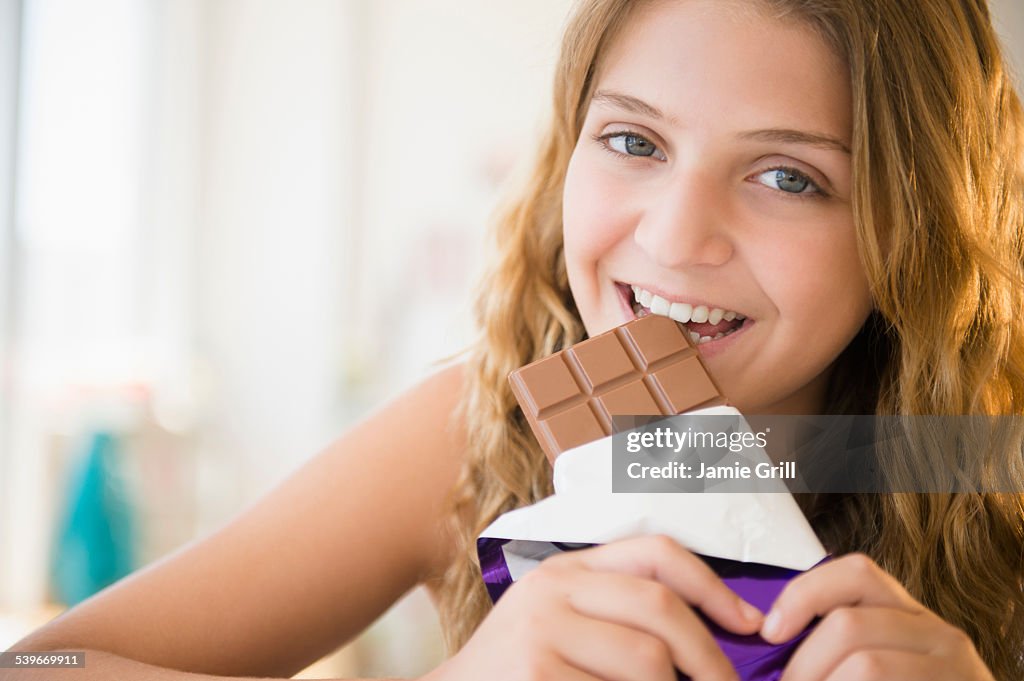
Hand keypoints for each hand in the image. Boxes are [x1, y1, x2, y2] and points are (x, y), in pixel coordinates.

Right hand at [428, 535, 764, 680]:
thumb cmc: (521, 668)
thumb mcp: (561, 620)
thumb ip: (616, 610)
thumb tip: (713, 627)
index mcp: (567, 569)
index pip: (655, 553)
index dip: (712, 586)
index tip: (748, 623)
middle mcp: (553, 589)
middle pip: (660, 609)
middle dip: (710, 656)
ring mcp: (540, 632)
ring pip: (648, 660)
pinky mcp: (535, 674)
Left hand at [761, 553, 995, 680]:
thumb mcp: (874, 663)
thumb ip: (833, 648)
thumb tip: (769, 638)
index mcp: (908, 615)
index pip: (856, 573)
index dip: (804, 595)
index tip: (770, 632)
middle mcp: (939, 634)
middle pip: (848, 625)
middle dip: (803, 665)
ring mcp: (956, 670)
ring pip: (867, 665)